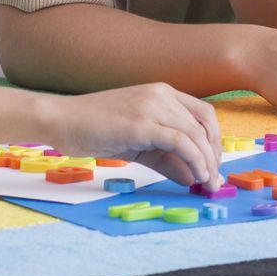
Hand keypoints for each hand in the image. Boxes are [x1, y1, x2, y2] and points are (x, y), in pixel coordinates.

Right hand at [43, 84, 221, 186]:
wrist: (62, 120)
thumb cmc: (95, 129)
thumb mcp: (138, 144)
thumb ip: (166, 158)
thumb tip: (194, 177)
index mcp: (161, 93)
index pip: (203, 114)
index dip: (214, 141)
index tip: (213, 166)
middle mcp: (160, 94)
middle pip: (204, 123)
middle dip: (215, 154)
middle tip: (213, 180)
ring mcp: (151, 106)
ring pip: (196, 134)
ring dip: (207, 162)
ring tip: (207, 183)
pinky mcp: (141, 124)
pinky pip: (180, 142)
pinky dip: (194, 160)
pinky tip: (196, 177)